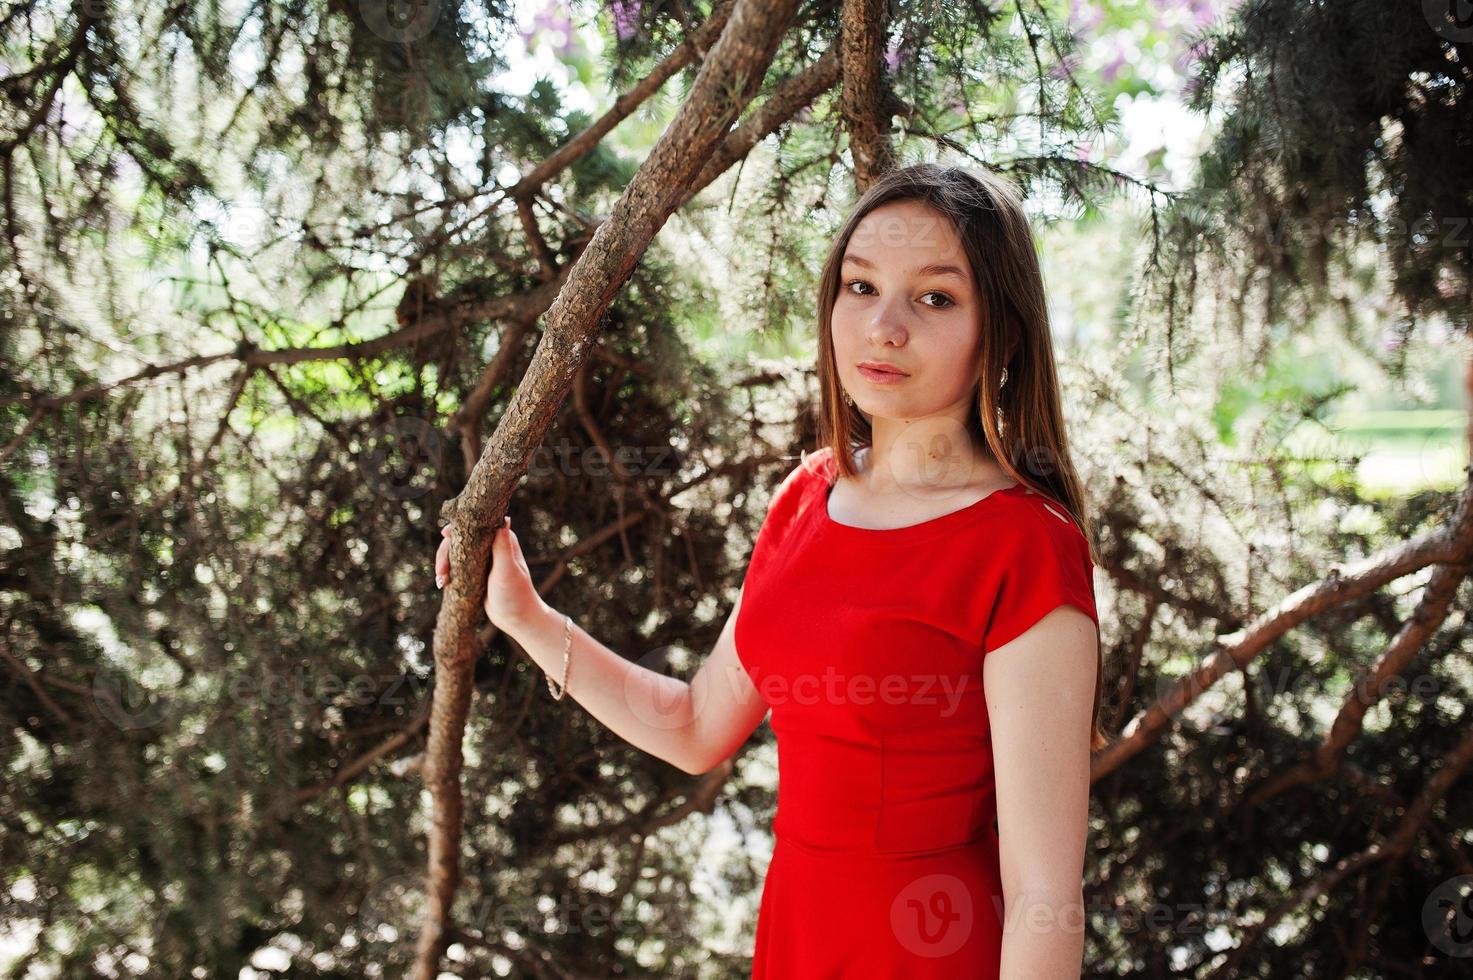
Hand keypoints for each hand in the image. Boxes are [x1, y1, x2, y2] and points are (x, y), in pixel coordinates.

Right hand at [435, 516, 547, 632]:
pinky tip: (442, 584)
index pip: (475, 525)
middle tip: (440, 572)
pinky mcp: (476, 573)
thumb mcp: (507, 570)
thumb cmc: (516, 595)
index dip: (457, 528)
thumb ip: (503, 546)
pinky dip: (447, 573)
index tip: (444, 536)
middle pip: (460, 539)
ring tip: (441, 582)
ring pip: (456, 553)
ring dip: (444, 564)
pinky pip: (457, 567)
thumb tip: (504, 517)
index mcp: (502, 540)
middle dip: (446, 553)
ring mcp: (483, 560)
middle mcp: (492, 546)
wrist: (518, 619)